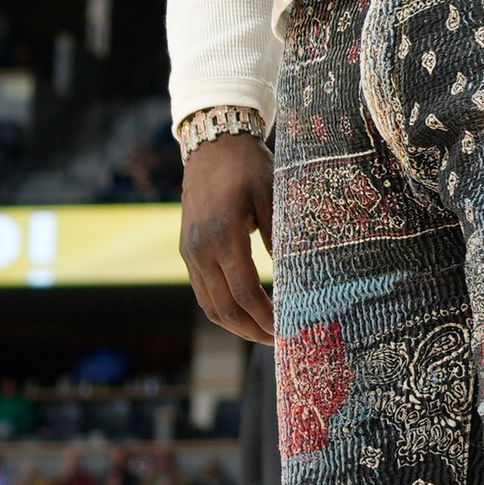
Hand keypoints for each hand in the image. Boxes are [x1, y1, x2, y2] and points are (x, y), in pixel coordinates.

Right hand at [179, 133, 276, 344]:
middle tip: (280, 341)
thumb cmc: (249, 167)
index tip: (287, 330)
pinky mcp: (187, 251)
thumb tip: (296, 278)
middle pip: (223, 307)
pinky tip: (244, 313)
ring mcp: (190, 252)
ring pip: (209, 305)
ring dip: (235, 325)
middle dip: (252, 330)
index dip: (265, 316)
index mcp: (222, 236)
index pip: (244, 292)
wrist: (213, 143)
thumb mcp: (272, 196)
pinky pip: (202, 291)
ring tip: (264, 334)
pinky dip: (222, 309)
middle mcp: (200, 250)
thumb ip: (280, 238)